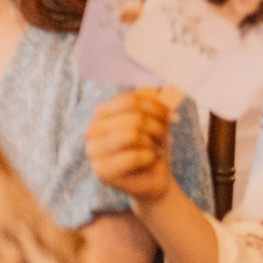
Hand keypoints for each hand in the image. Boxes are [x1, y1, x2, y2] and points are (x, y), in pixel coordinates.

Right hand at [85, 89, 180, 203]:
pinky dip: (150, 157)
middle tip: (161, 136)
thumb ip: (155, 102)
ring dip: (153, 141)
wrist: (154, 178)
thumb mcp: (156, 120)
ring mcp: (93, 153)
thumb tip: (163, 85)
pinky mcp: (102, 172)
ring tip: (154, 148)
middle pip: (134, 117)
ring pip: (133, 134)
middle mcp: (92, 131)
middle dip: (157, 126)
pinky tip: (148, 162)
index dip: (155, 106)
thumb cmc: (152, 145)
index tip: (170, 115)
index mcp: (102, 114)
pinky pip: (136, 155)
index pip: (130, 100)